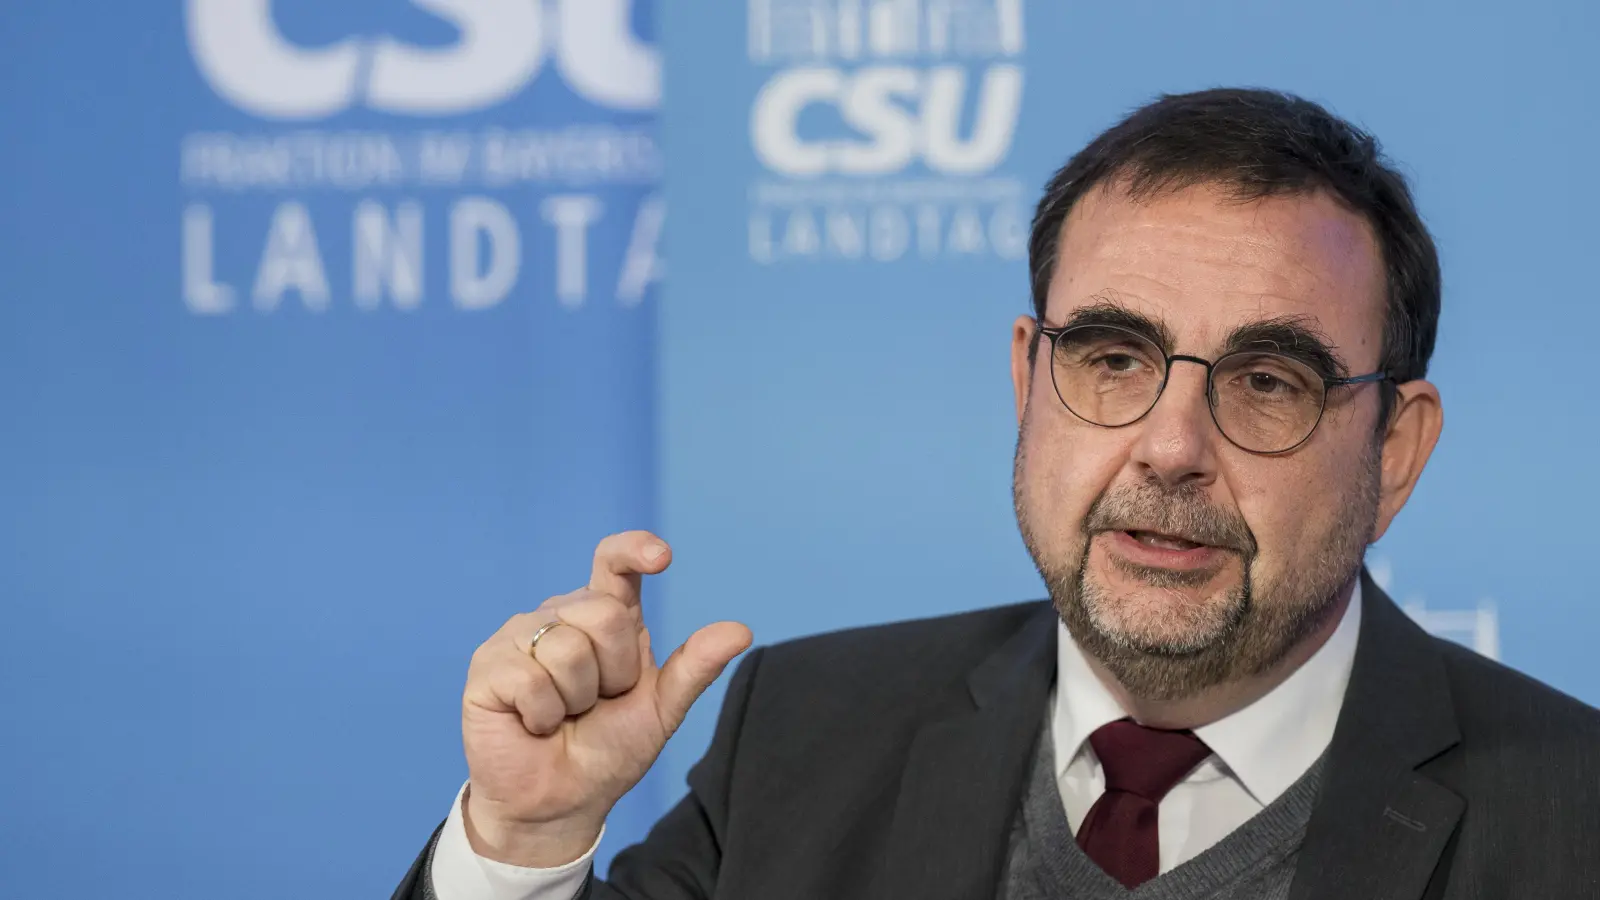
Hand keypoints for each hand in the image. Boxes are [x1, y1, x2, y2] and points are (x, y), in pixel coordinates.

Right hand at [459, 531, 752, 866]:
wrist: (561, 804)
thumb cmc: (607, 752)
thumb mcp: (661, 709)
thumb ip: (695, 667)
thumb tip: (741, 630)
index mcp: (604, 617)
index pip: (614, 564)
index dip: (634, 551)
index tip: (661, 558)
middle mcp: (560, 616)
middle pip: (604, 615)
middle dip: (614, 673)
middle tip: (596, 703)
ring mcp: (519, 636)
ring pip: (568, 648)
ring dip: (576, 699)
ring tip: (564, 716)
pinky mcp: (488, 666)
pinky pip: (531, 679)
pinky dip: (544, 715)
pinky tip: (534, 724)